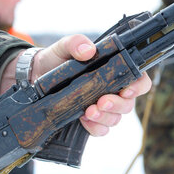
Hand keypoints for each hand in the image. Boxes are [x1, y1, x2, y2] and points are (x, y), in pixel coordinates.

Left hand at [0, 34, 151, 135]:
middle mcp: (111, 91)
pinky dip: (94, 127)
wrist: (35, 76)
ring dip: (104, 117)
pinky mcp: (87, 120)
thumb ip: (76, 43)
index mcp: (114, 71)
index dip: (138, 87)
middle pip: (128, 104)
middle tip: (101, 102)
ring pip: (114, 119)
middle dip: (117, 105)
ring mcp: (100, 107)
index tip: (127, 90)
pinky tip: (83, 120)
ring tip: (88, 112)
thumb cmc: (56, 58)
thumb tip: (88, 50)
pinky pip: (100, 130)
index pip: (138, 80)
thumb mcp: (64, 46)